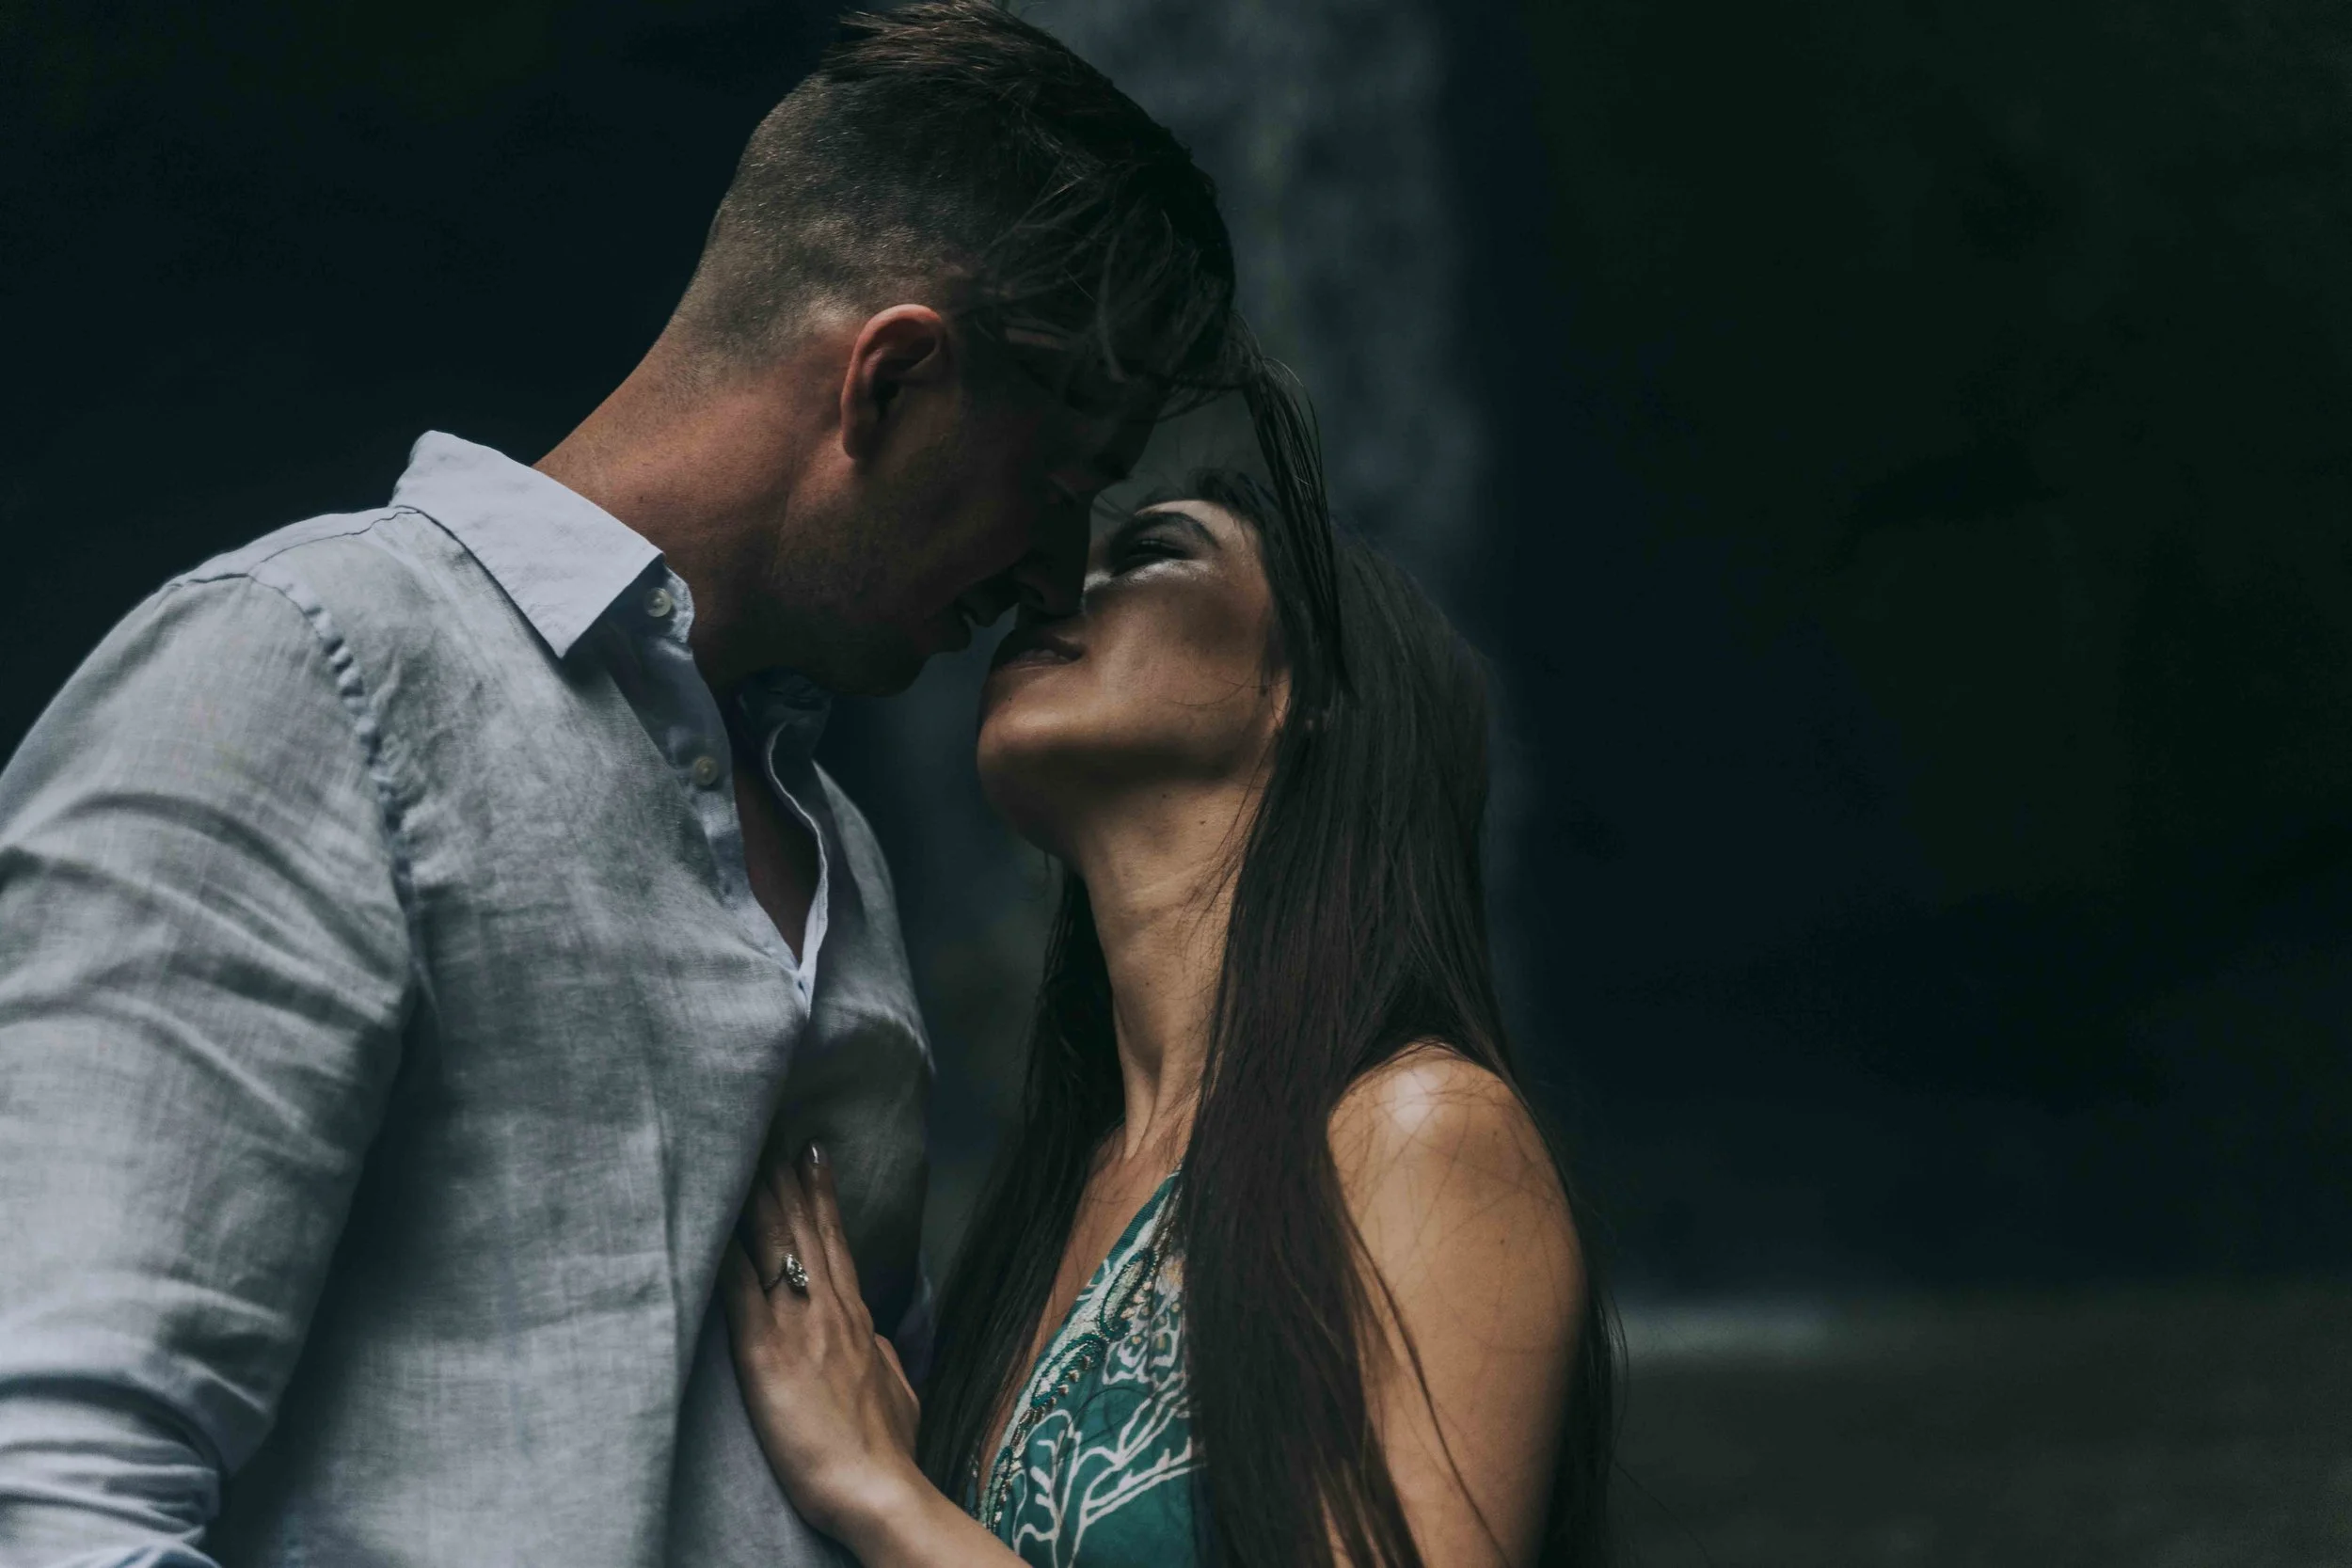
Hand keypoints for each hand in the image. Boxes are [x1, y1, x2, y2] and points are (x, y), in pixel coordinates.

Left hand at [722, 1142, 922, 1544]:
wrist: (877, 1487)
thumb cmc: (887, 1449)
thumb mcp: (897, 1389)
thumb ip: (880, 1354)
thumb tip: (874, 1336)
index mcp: (856, 1317)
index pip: (835, 1240)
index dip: (822, 1194)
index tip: (813, 1154)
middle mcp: (827, 1308)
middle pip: (802, 1228)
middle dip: (784, 1178)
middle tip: (770, 1132)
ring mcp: (795, 1325)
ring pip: (772, 1244)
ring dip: (756, 1197)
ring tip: (743, 1155)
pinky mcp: (762, 1352)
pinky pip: (736, 1289)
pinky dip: (723, 1251)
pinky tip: (707, 1223)